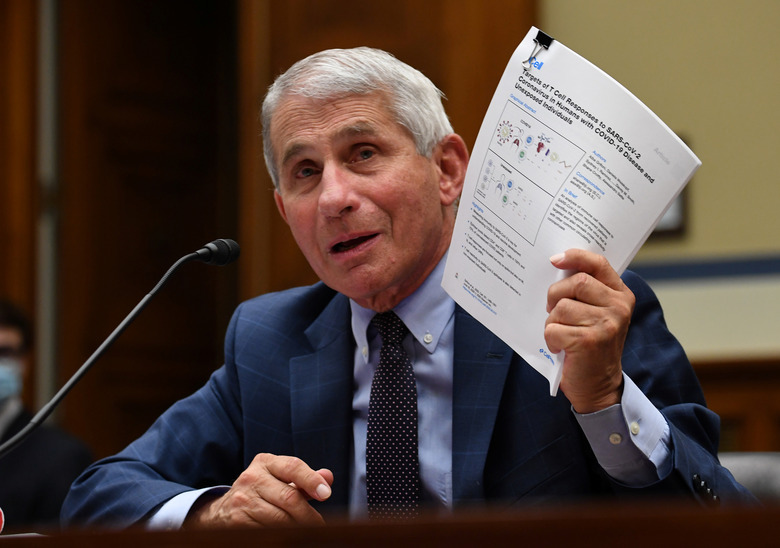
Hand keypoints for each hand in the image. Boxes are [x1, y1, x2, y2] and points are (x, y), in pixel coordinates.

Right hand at [185, 453, 333, 527]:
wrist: (222, 510)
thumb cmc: (261, 491)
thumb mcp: (279, 478)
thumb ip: (304, 478)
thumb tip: (327, 477)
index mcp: (266, 462)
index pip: (293, 467)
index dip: (311, 480)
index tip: (326, 494)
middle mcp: (252, 477)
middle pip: (289, 497)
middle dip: (308, 514)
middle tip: (319, 524)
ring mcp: (243, 499)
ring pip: (279, 518)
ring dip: (297, 527)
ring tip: (306, 531)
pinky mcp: (237, 521)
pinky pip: (267, 531)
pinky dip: (281, 535)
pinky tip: (287, 535)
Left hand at [545, 249, 634, 413]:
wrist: (599, 387)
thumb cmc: (591, 346)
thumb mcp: (597, 315)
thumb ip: (587, 292)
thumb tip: (558, 265)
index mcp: (621, 295)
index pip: (598, 264)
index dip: (575, 257)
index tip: (555, 259)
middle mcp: (618, 307)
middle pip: (575, 282)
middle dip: (555, 295)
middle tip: (553, 311)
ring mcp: (606, 324)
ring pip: (561, 307)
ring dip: (552, 322)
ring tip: (562, 335)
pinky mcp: (589, 341)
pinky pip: (553, 328)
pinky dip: (550, 339)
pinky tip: (561, 349)